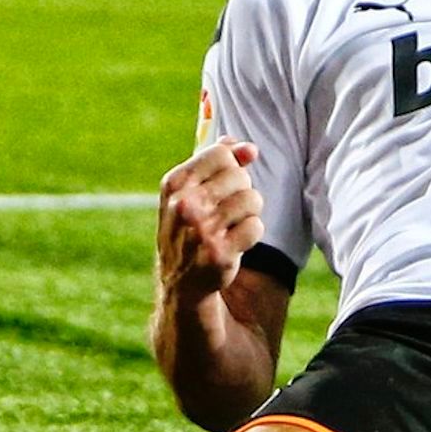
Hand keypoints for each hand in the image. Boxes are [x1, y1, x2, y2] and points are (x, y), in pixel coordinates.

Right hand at [157, 137, 264, 297]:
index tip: (222, 185)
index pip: (221, 154)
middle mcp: (184, 205)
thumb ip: (221, 160)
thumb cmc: (193, 225)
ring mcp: (200, 230)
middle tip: (222, 214)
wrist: (181, 281)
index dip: (231, 167)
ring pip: (252, 200)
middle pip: (240, 176)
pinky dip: (250, 236)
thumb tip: (250, 149)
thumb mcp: (194, 188)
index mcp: (174, 184)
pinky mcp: (218, 254)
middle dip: (240, 192)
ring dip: (247, 215)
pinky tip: (232, 245)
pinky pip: (256, 227)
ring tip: (227, 229)